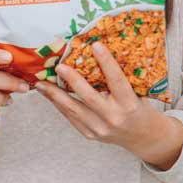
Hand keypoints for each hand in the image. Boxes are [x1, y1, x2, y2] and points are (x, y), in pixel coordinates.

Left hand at [34, 41, 182, 166]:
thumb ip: (120, 79)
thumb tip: (97, 53)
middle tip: (59, 66)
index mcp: (129, 105)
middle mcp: (114, 118)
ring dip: (54, 94)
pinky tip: (48, 94)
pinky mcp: (89, 134)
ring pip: (73, 109)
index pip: (117, 81)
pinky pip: (70, 117)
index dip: (106, 62)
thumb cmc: (139, 109)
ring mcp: (100, 129)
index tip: (96, 45)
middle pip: (89, 97)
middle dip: (72, 80)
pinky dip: (58, 104)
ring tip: (40, 83)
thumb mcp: (137, 93)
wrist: (143, 137)